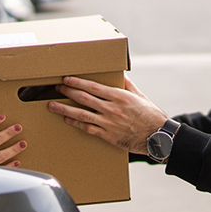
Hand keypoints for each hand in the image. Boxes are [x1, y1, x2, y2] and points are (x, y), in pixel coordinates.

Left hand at [49, 75, 167, 154]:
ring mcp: (109, 123)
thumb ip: (128, 85)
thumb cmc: (150, 116)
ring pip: (82, 114)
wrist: (157, 136)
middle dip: (68, 91)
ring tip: (52, 105)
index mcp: (119, 96)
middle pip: (84, 98)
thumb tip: (121, 75)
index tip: (67, 79)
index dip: (77, 82)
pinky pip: (88, 128)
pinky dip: (76, 123)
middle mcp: (112, 108)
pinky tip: (67, 119)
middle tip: (56, 87)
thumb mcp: (140, 96)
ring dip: (65, 108)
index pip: (93, 87)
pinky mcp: (108, 136)